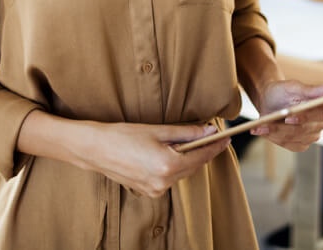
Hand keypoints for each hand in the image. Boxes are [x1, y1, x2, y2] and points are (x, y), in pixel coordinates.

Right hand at [76, 121, 229, 197]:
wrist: (96, 149)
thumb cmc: (124, 135)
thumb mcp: (157, 130)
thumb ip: (186, 132)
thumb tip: (208, 130)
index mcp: (168, 165)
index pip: (201, 156)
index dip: (215, 145)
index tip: (226, 137)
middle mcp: (164, 182)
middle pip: (193, 166)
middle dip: (202, 151)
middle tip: (211, 135)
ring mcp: (155, 190)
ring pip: (181, 173)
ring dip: (188, 158)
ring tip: (191, 142)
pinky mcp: (148, 191)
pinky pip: (169, 178)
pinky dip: (174, 166)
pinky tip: (171, 153)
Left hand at [250, 80, 322, 151]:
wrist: (269, 100)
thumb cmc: (282, 91)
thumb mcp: (294, 87)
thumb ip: (312, 89)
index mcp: (322, 107)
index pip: (320, 116)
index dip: (304, 117)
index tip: (288, 117)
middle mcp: (320, 124)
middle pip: (304, 130)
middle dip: (283, 127)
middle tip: (265, 123)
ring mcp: (311, 136)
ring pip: (294, 138)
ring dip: (274, 132)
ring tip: (258, 127)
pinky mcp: (300, 144)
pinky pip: (288, 145)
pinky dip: (274, 138)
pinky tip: (262, 131)